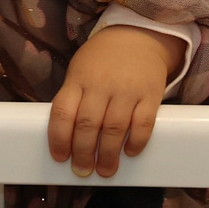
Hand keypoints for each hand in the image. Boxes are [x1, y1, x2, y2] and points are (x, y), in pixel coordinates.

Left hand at [49, 24, 177, 176]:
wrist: (138, 36)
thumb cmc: (102, 60)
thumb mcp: (80, 71)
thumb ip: (74, 99)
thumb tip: (66, 138)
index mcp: (78, 79)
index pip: (62, 111)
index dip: (58, 138)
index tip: (60, 158)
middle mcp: (101, 85)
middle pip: (88, 124)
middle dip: (83, 153)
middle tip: (82, 171)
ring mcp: (126, 90)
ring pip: (114, 128)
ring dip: (108, 154)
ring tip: (105, 171)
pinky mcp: (150, 95)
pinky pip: (143, 123)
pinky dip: (136, 142)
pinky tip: (130, 153)